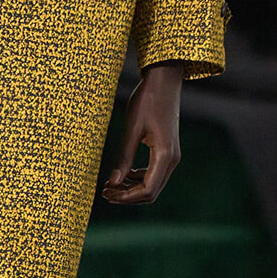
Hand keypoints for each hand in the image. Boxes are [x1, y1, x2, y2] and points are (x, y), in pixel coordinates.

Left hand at [102, 61, 182, 203]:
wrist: (164, 80)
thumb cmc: (147, 99)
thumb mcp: (132, 127)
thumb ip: (124, 156)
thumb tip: (113, 182)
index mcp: (165, 155)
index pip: (147, 190)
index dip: (126, 197)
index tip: (106, 192)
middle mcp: (172, 159)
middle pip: (151, 192)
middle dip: (127, 196)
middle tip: (104, 192)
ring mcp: (171, 155)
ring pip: (153, 184)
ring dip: (132, 188)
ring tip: (110, 184)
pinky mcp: (167, 150)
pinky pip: (154, 173)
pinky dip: (138, 178)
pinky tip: (123, 173)